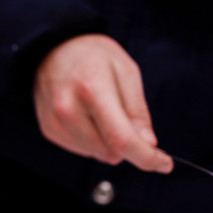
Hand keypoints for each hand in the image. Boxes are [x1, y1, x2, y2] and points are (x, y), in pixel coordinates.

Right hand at [33, 33, 172, 172]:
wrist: (51, 49)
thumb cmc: (92, 56)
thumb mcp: (126, 70)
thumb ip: (137, 109)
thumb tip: (147, 143)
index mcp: (92, 89)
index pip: (121, 139)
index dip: (147, 157)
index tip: (164, 163)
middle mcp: (67, 108)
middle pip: (111, 151)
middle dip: (128, 144)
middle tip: (126, 117)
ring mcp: (55, 121)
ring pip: (97, 154)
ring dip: (108, 142)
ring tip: (102, 111)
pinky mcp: (49, 129)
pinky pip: (82, 150)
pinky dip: (93, 140)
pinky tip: (88, 117)